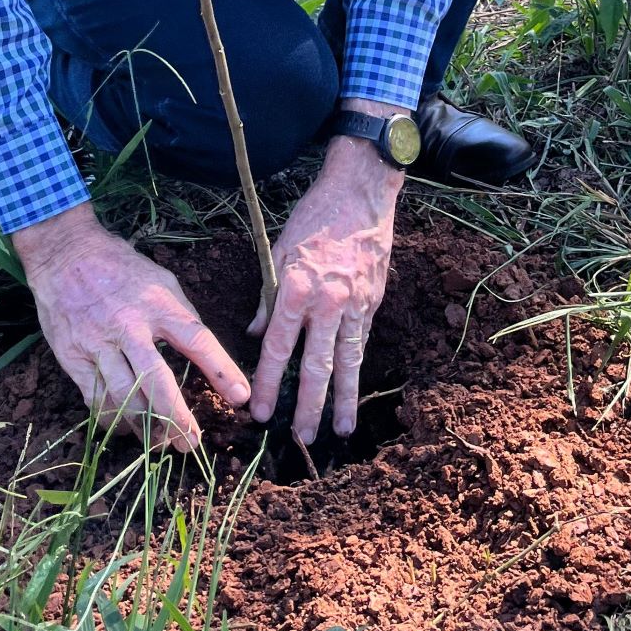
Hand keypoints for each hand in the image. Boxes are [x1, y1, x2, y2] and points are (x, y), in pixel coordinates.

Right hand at [12, 203, 249, 450]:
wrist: (64, 253)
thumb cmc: (120, 266)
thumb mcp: (161, 279)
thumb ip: (180, 315)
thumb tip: (203, 351)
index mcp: (159, 303)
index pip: (198, 340)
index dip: (222, 371)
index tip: (241, 397)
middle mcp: (129, 325)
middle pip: (157, 382)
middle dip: (177, 418)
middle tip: (191, 443)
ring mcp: (98, 344)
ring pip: (124, 398)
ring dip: (145, 427)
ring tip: (161, 442)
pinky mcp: (73, 357)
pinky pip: (95, 399)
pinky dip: (113, 420)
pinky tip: (127, 428)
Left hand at [249, 132, 402, 441]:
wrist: (360, 192)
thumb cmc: (313, 218)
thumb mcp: (277, 252)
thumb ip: (267, 299)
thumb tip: (258, 337)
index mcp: (296, 288)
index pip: (279, 348)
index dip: (269, 383)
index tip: (261, 413)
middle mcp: (326, 301)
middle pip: (315, 365)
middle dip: (307, 405)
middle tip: (300, 437)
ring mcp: (353, 303)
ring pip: (346, 362)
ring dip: (342, 400)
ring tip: (339, 431)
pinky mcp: (373, 302)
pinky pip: (361, 342)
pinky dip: (357, 370)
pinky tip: (354, 392)